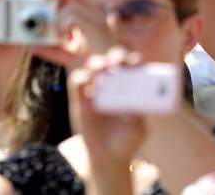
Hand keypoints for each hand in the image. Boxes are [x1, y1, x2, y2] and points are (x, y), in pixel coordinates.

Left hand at [31, 0, 117, 68]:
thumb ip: (54, 51)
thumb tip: (34, 47)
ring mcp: (100, 21)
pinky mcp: (98, 29)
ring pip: (72, 6)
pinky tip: (63, 39)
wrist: (114, 78)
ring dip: (59, 19)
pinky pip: (74, 17)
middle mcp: (98, 15)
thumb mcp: (70, 57)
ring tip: (57, 36)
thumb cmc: (96, 68)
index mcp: (93, 18)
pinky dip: (63, 26)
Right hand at [69, 50, 146, 166]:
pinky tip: (86, 86)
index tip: (135, 64)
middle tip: (115, 66)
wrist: (108, 157)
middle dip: (115, 57)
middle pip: (114, 60)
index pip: (135, 65)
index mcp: (133, 87)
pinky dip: (81, 78)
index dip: (134, 61)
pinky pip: (78, 81)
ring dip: (96, 64)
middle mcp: (116, 83)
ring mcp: (98, 89)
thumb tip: (135, 104)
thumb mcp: (136, 131)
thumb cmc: (128, 140)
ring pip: (94, 66)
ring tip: (99, 74)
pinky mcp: (82, 99)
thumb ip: (136, 118)